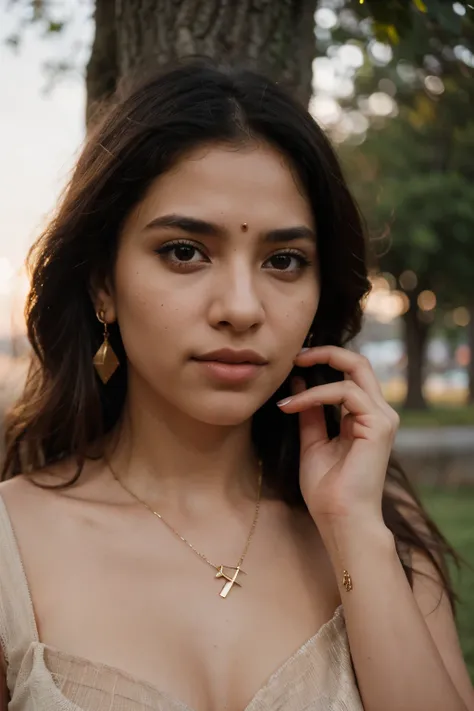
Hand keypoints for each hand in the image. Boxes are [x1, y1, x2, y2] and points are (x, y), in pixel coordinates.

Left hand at [277, 346, 399, 525]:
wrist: (340, 520)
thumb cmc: (328, 490)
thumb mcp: (312, 442)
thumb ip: (309, 412)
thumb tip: (297, 381)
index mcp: (365, 417)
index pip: (351, 374)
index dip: (324, 361)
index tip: (293, 362)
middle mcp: (379, 413)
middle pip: (360, 363)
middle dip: (326, 352)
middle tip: (294, 354)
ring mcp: (382, 418)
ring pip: (355, 369)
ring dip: (314, 375)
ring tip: (285, 393)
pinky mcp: (379, 425)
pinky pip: (345, 392)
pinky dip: (315, 394)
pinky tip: (292, 405)